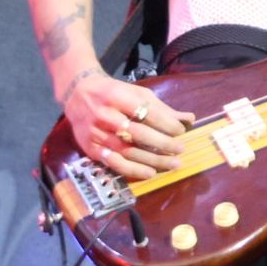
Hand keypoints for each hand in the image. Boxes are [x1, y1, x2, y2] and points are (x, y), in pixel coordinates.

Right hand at [61, 69, 195, 180]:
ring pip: (127, 151)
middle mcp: (105, 115)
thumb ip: (161, 108)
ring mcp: (96, 133)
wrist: (78, 93)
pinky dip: (132, 170)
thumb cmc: (113, 93)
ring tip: (172, 164)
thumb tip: (189, 119)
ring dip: (152, 160)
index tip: (181, 131)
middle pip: (138, 134)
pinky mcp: (90, 148)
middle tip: (180, 149)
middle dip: (162, 143)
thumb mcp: (137, 93)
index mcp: (118, 97)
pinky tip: (149, 172)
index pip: (147, 113)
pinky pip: (113, 162)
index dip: (166, 124)